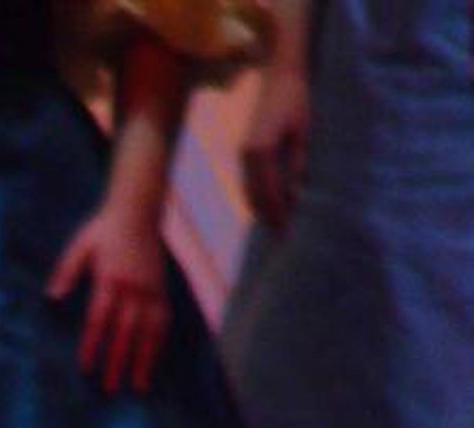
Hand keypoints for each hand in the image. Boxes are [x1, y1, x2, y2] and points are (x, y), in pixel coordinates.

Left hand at [48, 200, 169, 395]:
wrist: (139, 209)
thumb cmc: (104, 229)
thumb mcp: (80, 245)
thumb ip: (66, 271)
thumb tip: (52, 296)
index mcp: (110, 278)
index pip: (99, 318)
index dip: (92, 344)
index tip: (86, 368)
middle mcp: (134, 287)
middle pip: (125, 332)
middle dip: (118, 361)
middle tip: (111, 388)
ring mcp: (151, 290)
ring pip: (149, 332)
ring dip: (144, 360)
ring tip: (139, 386)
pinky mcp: (162, 290)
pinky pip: (163, 322)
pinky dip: (159, 344)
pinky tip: (154, 363)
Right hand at [241, 58, 310, 230]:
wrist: (281, 73)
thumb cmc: (296, 97)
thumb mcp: (302, 129)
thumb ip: (296, 160)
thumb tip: (296, 191)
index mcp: (259, 150)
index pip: (267, 192)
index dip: (277, 213)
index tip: (288, 230)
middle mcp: (246, 154)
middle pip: (254, 196)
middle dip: (268, 217)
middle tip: (283, 236)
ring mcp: (244, 152)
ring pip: (249, 191)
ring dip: (262, 209)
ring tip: (277, 224)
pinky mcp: (246, 149)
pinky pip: (249, 180)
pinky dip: (259, 195)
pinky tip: (272, 202)